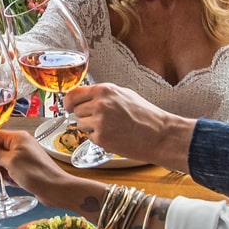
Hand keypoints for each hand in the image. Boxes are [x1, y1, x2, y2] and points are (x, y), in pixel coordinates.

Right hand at [0, 129, 76, 203]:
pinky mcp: (26, 167)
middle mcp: (20, 144)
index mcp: (17, 138)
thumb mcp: (11, 162)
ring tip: (4, 182)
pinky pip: (10, 170)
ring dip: (0, 173)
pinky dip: (9, 177)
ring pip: (2, 162)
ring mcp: (23, 156)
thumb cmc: (37, 174)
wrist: (56, 189)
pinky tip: (13, 183)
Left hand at [64, 83, 195, 172]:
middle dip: (85, 115)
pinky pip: (89, 137)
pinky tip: (114, 136)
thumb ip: (103, 94)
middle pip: (76, 110)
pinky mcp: (101, 138)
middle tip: (102, 119)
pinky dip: (98, 138)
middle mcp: (100, 104)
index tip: (68, 106)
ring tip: (111, 127)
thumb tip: (84, 95)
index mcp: (105, 90)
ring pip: (80, 124)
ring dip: (91, 127)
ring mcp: (100, 121)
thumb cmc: (146, 115)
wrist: (159, 134)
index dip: (68, 102)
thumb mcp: (124, 94)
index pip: (73, 93)